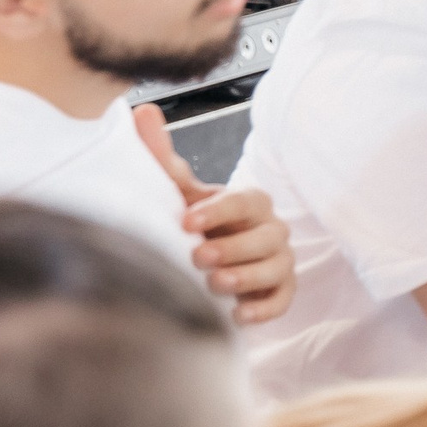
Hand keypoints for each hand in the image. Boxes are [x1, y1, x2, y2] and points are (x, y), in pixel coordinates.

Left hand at [135, 105, 296, 324]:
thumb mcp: (173, 191)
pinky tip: (237, 315)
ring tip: (214, 285)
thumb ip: (160, 155)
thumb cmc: (190, 225)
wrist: (200, 264)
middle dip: (234, 247)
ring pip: (277, 268)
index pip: (246, 200)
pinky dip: (264, 309)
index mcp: (249, 203)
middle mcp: (271, 230)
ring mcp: (278, 262)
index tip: (186, 222)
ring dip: (247, 277)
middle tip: (198, 257)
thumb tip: (143, 111)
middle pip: (267, 236)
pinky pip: (283, 300)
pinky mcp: (278, 293)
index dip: (220, 211)